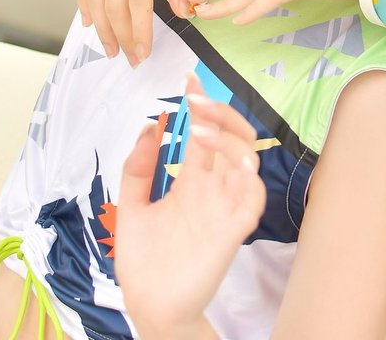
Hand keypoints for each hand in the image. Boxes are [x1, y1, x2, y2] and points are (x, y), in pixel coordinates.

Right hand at [78, 0, 204, 64]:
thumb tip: (183, 14)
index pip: (138, 0)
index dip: (139, 30)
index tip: (145, 53)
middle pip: (112, 3)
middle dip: (121, 36)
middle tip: (130, 59)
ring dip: (101, 27)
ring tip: (111, 49)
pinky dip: (84, 3)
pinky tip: (90, 23)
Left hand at [115, 74, 265, 339]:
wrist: (149, 306)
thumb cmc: (144, 261)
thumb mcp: (131, 206)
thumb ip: (137, 169)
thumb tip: (148, 126)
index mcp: (191, 183)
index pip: (204, 134)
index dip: (201, 105)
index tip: (190, 78)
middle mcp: (213, 190)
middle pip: (233, 138)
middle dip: (220, 113)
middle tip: (198, 98)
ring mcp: (225, 208)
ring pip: (248, 159)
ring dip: (229, 138)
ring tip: (199, 129)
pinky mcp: (233, 231)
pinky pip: (254, 198)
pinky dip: (250, 176)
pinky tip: (233, 163)